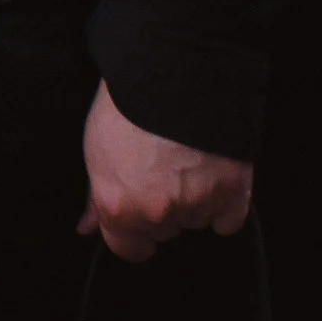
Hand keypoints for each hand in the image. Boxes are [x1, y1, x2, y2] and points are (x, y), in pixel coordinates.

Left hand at [79, 79, 251, 263]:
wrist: (171, 70)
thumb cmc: (127, 106)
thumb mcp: (96, 152)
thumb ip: (96, 198)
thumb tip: (87, 228)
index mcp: (119, 207)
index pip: (128, 250)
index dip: (133, 232)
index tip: (139, 213)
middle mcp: (158, 214)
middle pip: (165, 231)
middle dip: (163, 207)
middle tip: (162, 168)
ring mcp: (198, 205)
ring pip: (197, 221)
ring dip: (195, 201)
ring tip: (187, 160)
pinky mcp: (233, 192)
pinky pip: (229, 219)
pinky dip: (225, 203)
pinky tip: (213, 174)